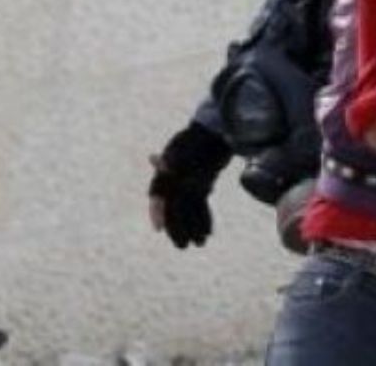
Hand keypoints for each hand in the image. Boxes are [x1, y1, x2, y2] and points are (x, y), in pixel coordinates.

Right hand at [147, 123, 231, 249]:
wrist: (220, 128)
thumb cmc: (201, 135)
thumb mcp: (188, 145)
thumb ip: (173, 155)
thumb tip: (155, 159)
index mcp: (168, 170)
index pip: (158, 195)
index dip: (157, 212)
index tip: (158, 228)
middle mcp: (175, 178)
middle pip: (173, 207)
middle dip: (177, 227)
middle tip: (183, 246)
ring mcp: (188, 182)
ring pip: (187, 209)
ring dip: (192, 226)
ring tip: (200, 243)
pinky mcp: (201, 183)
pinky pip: (199, 205)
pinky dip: (202, 218)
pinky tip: (208, 233)